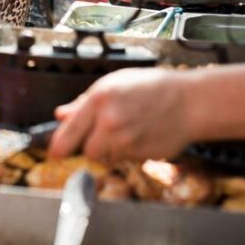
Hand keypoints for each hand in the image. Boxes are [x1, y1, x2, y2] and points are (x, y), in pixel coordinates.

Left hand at [48, 68, 195, 162]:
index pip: (70, 132)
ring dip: (113, 149)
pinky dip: (130, 152)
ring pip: (108, 158)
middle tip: (105, 134)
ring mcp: (127, 142)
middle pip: (88, 151)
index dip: (59, 146)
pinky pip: (126, 160)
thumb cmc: (152, 87)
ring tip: (130, 129)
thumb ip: (84, 103)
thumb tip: (61, 115)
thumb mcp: (114, 83)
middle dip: (93, 146)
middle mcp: (111, 122)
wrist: (189, 102)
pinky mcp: (141, 156)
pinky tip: (142, 134)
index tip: (54, 153)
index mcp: (100, 100)